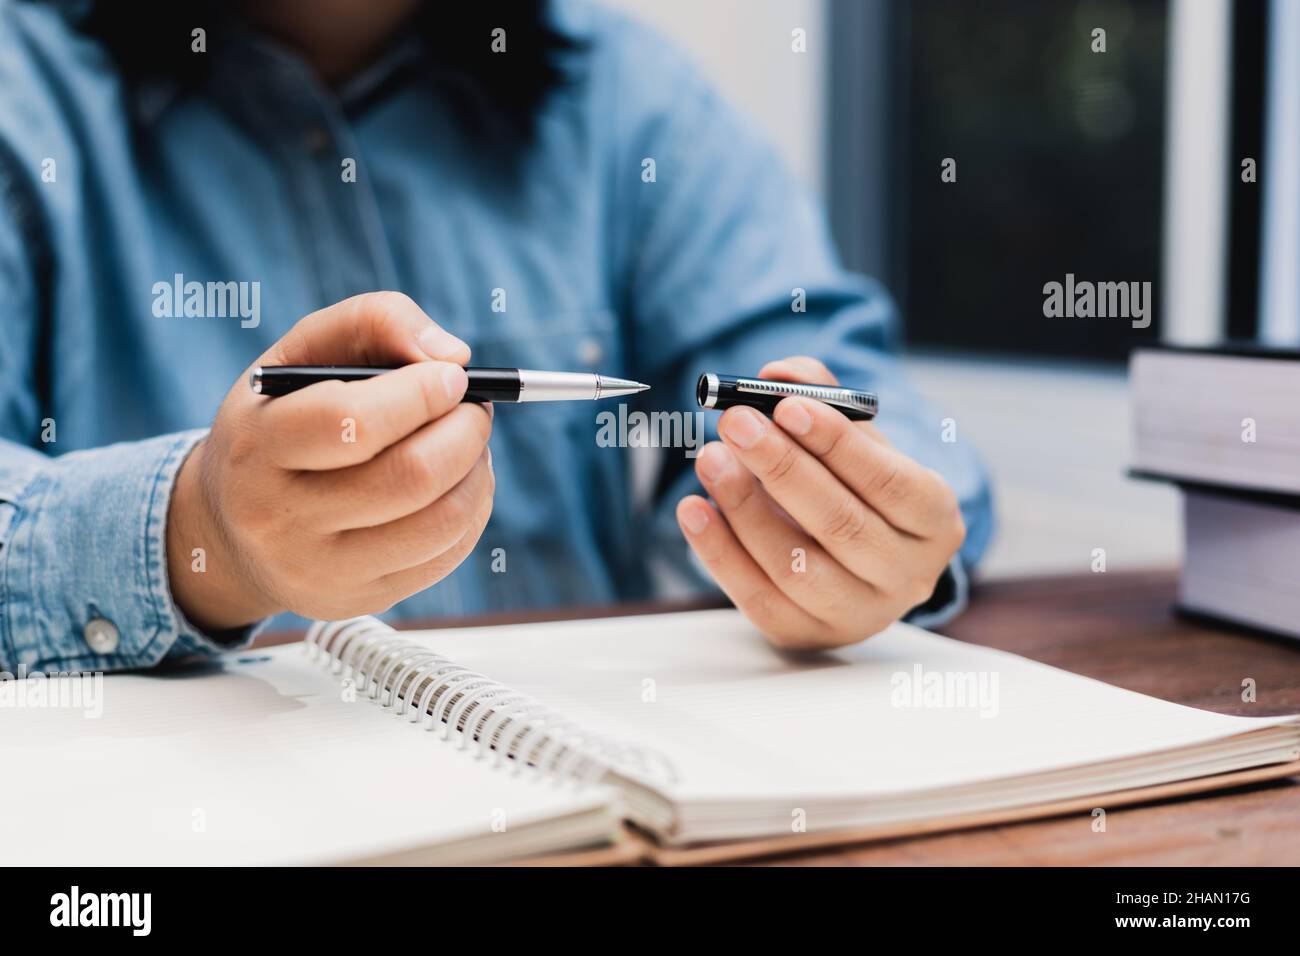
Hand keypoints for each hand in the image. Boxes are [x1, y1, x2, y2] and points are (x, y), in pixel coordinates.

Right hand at [167, 292, 494, 630]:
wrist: (229, 530)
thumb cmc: (281, 421)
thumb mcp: (302, 353)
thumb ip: (375, 320)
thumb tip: (453, 355)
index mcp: (258, 447)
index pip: (354, 422)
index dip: (421, 394)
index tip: (450, 376)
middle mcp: (281, 519)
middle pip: (410, 475)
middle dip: (465, 430)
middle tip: (475, 407)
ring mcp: (322, 570)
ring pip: (440, 521)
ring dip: (478, 469)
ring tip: (468, 441)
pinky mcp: (360, 599)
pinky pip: (447, 554)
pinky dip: (473, 508)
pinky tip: (458, 482)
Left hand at [676, 356, 964, 649]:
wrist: (850, 558)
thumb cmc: (852, 484)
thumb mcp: (852, 437)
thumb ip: (818, 393)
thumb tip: (777, 374)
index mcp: (934, 520)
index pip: (892, 483)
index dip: (837, 444)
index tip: (786, 406)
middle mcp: (907, 575)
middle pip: (842, 524)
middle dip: (782, 468)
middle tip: (734, 422)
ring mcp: (857, 614)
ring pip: (796, 566)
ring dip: (745, 507)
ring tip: (709, 458)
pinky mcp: (805, 635)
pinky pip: (757, 597)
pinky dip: (719, 552)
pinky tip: (693, 509)